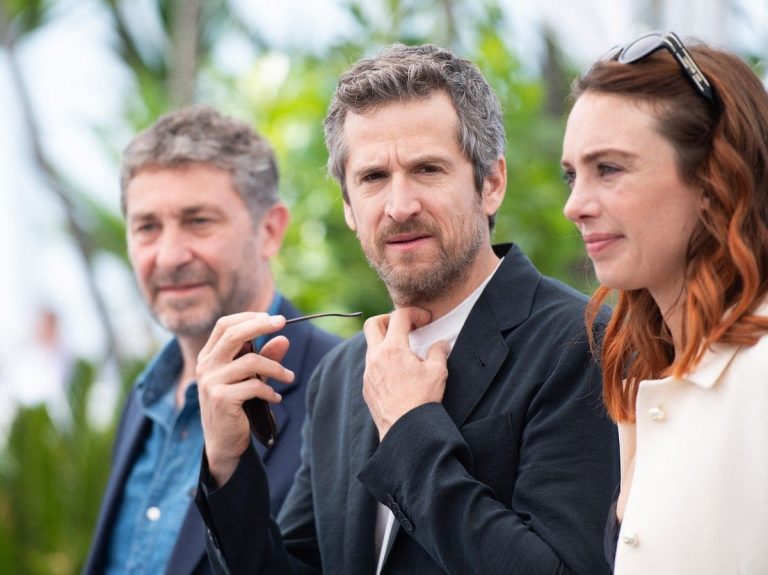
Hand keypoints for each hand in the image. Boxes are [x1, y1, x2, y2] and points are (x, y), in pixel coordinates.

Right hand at [196, 312, 294, 485]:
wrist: (224, 443)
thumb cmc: (237, 406)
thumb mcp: (251, 377)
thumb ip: (266, 358)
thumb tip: (284, 339)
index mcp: (208, 357)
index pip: (224, 325)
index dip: (248, 317)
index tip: (272, 318)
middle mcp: (206, 366)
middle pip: (234, 335)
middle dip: (260, 326)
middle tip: (282, 323)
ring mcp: (211, 383)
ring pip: (251, 362)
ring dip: (277, 368)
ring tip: (289, 378)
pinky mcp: (221, 399)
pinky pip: (254, 386)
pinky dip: (270, 391)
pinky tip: (275, 398)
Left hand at [362, 307, 449, 439]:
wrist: (406, 429)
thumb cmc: (421, 400)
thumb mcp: (438, 372)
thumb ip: (439, 352)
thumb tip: (441, 345)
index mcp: (393, 349)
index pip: (399, 316)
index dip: (414, 312)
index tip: (425, 319)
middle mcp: (376, 357)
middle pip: (372, 324)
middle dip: (389, 319)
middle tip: (405, 327)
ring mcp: (368, 373)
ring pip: (371, 346)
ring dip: (385, 342)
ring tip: (404, 352)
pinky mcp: (367, 388)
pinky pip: (371, 366)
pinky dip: (382, 361)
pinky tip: (398, 373)